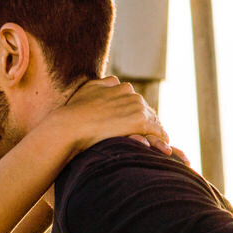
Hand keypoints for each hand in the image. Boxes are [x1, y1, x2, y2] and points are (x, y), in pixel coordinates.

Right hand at [59, 77, 180, 160]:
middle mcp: (131, 93)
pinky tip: (162, 151)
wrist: (69, 126)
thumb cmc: (73, 112)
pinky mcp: (140, 120)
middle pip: (147, 112)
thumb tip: (114, 81)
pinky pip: (158, 132)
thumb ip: (103, 85)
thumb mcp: (88, 89)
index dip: (136, 117)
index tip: (136, 130)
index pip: (135, 103)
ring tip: (158, 148)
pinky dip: (161, 141)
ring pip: (154, 122)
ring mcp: (136, 106)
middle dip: (148, 125)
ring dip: (155, 134)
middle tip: (151, 141)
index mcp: (120, 86)